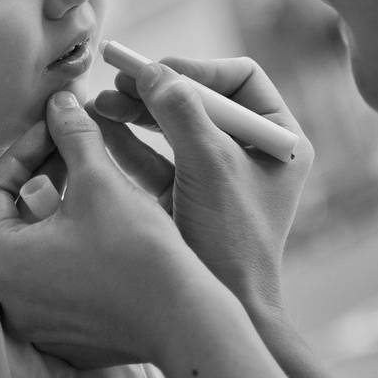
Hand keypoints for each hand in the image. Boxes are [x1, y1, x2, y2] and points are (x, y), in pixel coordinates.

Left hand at [0, 92, 215, 368]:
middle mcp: (10, 300)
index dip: (23, 150)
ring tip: (93, 184)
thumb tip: (58, 102)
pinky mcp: (68, 336)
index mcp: (3, 263)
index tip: (54, 130)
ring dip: (58, 212)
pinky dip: (72, 249)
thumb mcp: (99, 179)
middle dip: (42, 179)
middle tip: (74, 152)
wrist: (188, 322)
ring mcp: (39, 323)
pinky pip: (57, 281)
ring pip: (37, 251)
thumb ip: (71, 134)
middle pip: (12, 221)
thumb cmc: (138, 251)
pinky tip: (105, 228)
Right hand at [93, 57, 313, 316]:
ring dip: (135, 113)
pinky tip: (98, 129)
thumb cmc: (233, 240)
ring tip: (98, 104)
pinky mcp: (186, 196)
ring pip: (172, 128)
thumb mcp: (210, 165)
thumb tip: (152, 70)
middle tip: (117, 80)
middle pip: (199, 99)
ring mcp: (217, 175)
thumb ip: (182, 112)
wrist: (225, 308)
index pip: (239, 78)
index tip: (155, 72)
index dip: (196, 69)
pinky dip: (127, 143)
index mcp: (279, 137)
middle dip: (155, 90)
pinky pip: (155, 159)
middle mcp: (251, 151)